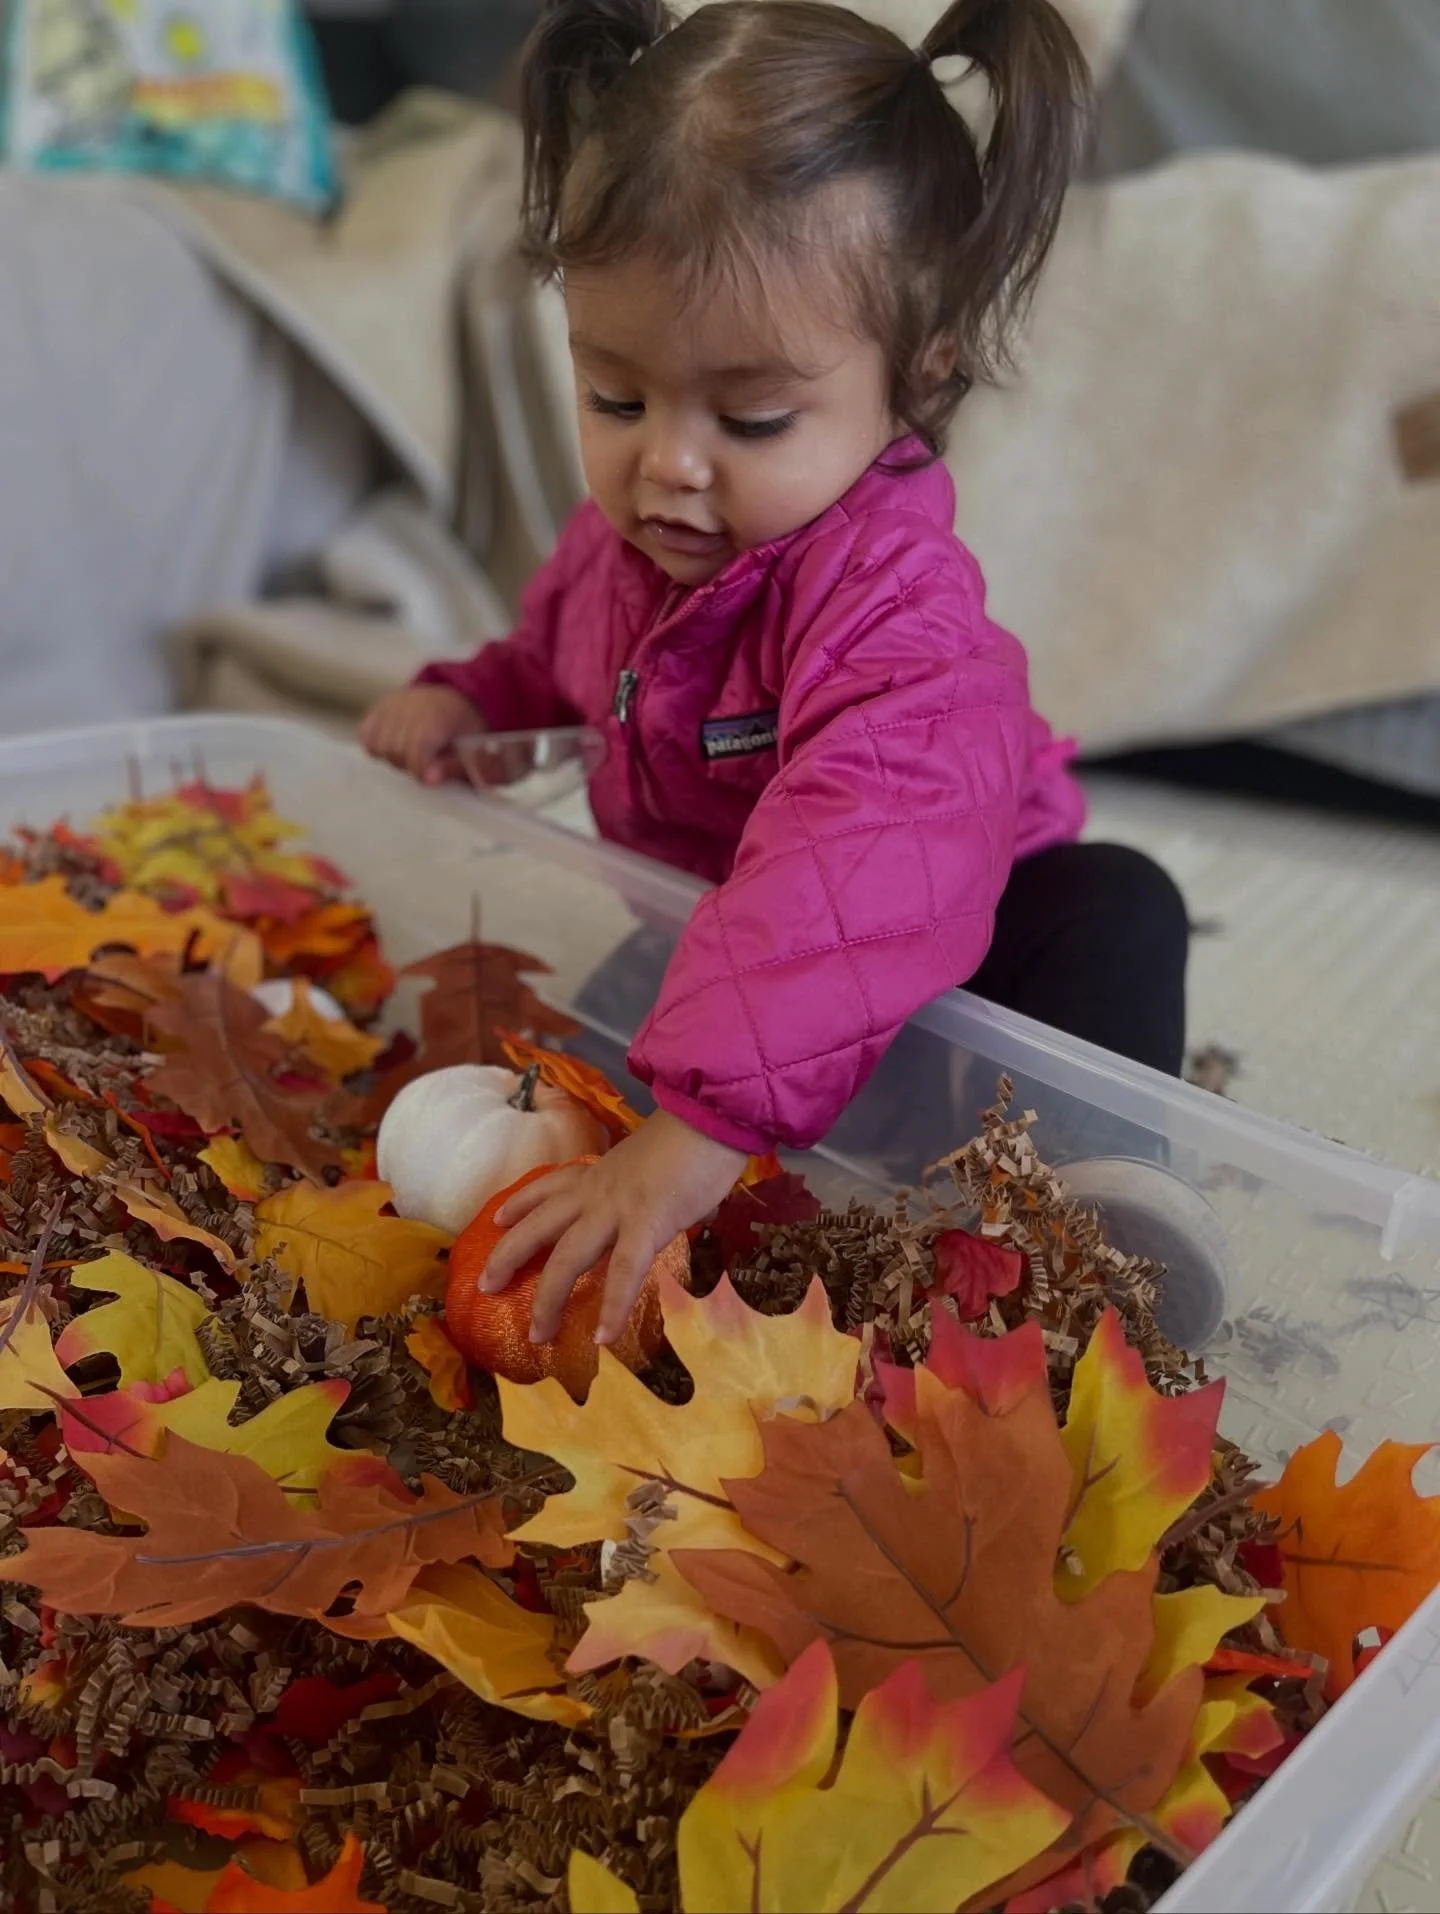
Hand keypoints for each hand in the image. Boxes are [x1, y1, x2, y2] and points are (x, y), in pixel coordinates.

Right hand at [359, 685, 477, 785]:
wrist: (455, 701)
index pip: (416, 748)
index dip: (421, 769)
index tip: (431, 778)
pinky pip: (365, 734)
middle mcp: (409, 704)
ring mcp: (390, 704)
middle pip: (394, 750)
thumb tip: (430, 780)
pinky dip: (376, 745)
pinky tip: (394, 746)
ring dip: (393, 758)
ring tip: (411, 754)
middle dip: (410, 765)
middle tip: (426, 764)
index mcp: (437, 713)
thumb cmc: (464, 728)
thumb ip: (452, 766)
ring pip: (378, 746)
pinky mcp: (378, 707)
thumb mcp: (471, 748)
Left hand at [482, 1111, 747, 1345]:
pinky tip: (604, 1337)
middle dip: (509, 1256)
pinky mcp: (646, 1224)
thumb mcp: (652, 1162)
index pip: (550, 1187)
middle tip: (486, 1285)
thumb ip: (648, 1184)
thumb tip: (669, 1202)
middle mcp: (597, 1192)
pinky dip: (613, 1306)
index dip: (522, 1203)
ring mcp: (617, 1209)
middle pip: (540, 1227)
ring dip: (549, 1299)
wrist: (712, 1115)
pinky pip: (624, 1271)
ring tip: (537, 1336)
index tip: (499, 1218)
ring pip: (568, 1257)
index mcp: (600, 1173)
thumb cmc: (692, 1137)